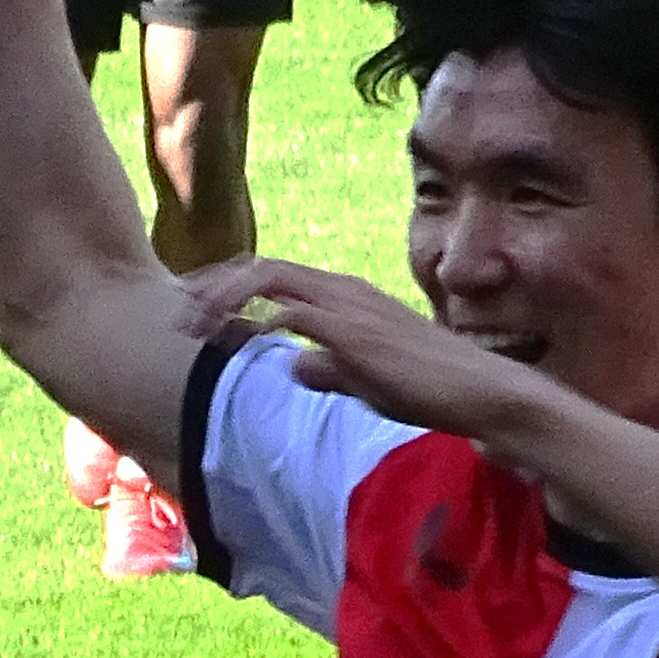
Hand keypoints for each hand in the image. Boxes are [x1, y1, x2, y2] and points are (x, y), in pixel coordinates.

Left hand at [177, 254, 555, 444]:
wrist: (480, 392)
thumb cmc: (428, 389)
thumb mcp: (365, 379)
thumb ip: (328, 368)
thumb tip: (292, 364)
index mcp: (343, 296)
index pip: (273, 274)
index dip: (228, 287)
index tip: (195, 312)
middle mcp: (342, 290)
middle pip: (261, 266)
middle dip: (212, 285)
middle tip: (178, 313)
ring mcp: (349, 306)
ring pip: (269, 278)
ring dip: (224, 299)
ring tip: (194, 327)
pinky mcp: (355, 333)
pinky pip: (293, 314)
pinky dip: (259, 324)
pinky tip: (240, 343)